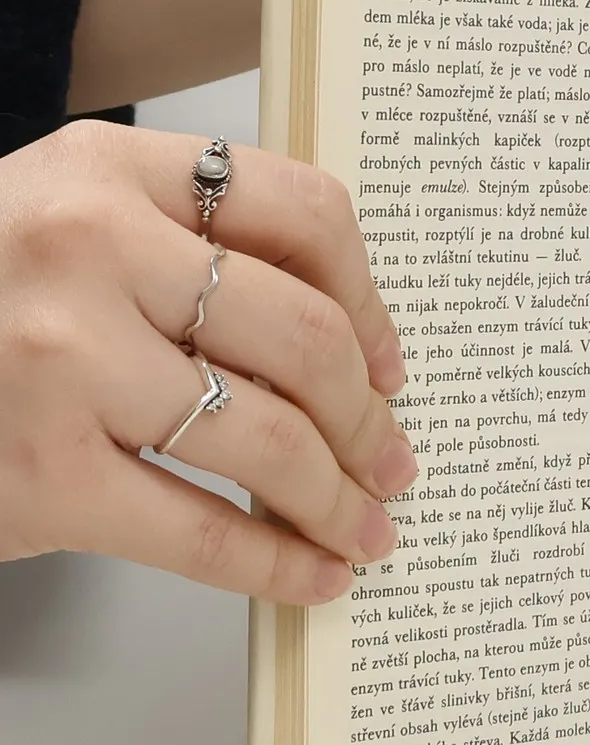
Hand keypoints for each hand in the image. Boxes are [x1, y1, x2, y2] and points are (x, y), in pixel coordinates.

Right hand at [0, 121, 414, 602]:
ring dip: (341, 498)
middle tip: (393, 459)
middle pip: (304, 338)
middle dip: (369, 418)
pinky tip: (314, 575)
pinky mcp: (41, 474)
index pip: (304, 212)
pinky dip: (275, 563)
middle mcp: (85, 251)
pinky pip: (202, 529)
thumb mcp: (57, 220)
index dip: (371, 301)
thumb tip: (343, 340)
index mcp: (105, 169)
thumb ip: (179, 245)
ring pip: (270, 440)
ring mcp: (61, 364)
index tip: (390, 362)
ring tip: (367, 526)